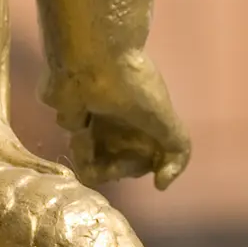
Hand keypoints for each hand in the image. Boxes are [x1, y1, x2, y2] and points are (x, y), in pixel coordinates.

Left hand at [45, 52, 190, 189]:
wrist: (94, 61)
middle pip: (114, 170)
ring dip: (91, 158)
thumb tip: (161, 185)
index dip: (137, 168)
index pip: (140, 164)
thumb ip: (177, 151)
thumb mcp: (165, 121)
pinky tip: (81, 132)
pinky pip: (73, 151)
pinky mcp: (70, 123)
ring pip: (91, 167)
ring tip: (88, 137)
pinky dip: (79, 146)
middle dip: (114, 169)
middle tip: (109, 161)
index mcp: (141, 127)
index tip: (133, 163)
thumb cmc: (132, 88)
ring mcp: (92, 128)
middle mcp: (117, 129)